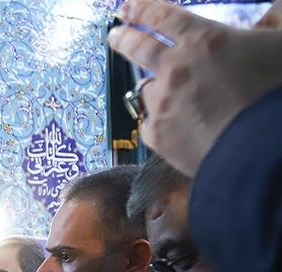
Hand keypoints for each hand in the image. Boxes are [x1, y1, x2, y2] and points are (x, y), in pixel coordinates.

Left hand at [108, 0, 281, 175]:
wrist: (265, 150)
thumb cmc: (280, 92)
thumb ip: (273, 22)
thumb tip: (272, 9)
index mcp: (205, 41)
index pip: (162, 17)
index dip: (141, 9)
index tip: (126, 8)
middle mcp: (175, 69)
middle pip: (139, 49)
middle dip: (124, 39)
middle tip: (114, 36)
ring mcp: (163, 104)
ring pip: (147, 91)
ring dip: (154, 89)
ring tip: (165, 94)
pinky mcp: (159, 137)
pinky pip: (152, 125)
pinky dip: (161, 124)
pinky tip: (175, 129)